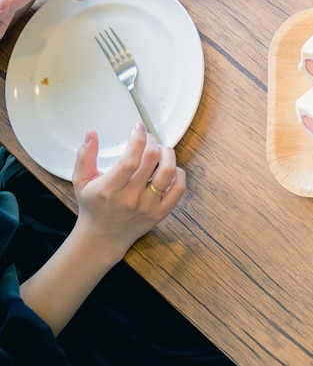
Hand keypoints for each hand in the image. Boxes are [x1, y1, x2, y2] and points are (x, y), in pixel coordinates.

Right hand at [71, 122, 186, 259]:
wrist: (103, 237)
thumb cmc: (93, 205)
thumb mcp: (80, 180)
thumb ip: (84, 155)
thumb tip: (91, 133)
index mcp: (109, 189)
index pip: (130, 159)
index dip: (138, 139)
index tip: (138, 127)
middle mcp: (130, 198)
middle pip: (151, 161)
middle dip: (153, 142)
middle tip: (149, 138)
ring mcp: (148, 207)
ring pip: (169, 173)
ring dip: (169, 155)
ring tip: (161, 150)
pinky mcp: (161, 213)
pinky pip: (178, 189)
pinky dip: (179, 174)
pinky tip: (170, 168)